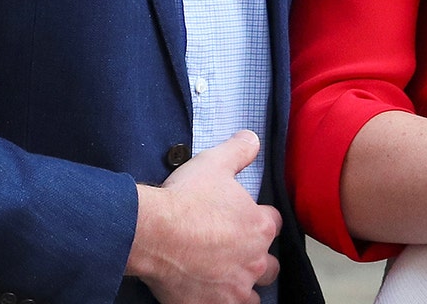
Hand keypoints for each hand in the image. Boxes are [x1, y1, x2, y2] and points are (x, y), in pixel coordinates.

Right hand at [127, 131, 281, 303]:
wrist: (153, 233)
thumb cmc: (185, 199)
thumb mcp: (214, 163)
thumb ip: (239, 150)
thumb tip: (252, 138)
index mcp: (260, 226)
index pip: (273, 223)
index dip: (258, 219)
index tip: (241, 217)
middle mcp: (256, 260)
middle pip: (270, 263)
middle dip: (257, 256)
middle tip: (232, 249)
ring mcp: (237, 288)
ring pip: (254, 292)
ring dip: (244, 283)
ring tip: (224, 274)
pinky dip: (226, 301)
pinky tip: (212, 292)